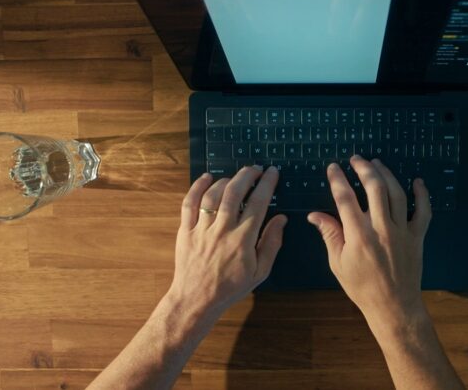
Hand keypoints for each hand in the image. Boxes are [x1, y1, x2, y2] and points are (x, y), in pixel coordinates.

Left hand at [167, 165, 286, 319]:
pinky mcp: (186, 230)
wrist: (197, 299)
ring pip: (213, 195)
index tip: (272, 172)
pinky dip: (197, 187)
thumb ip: (272, 243)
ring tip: (236, 177)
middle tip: (255, 168)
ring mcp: (202, 229)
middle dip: (247, 175)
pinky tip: (207, 178)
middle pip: (234, 192)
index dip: (267, 184)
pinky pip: (189, 203)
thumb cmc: (231, 287)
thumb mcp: (260, 271)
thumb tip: (282, 219)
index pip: (258, 203)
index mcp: (243, 239)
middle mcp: (222, 230)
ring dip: (226, 180)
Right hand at [307, 155, 431, 329]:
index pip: (345, 199)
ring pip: (397, 193)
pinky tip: (417, 181)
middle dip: (364, 168)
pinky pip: (423, 211)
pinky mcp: (417, 236)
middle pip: (374, 188)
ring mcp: (402, 231)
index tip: (333, 167)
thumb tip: (314, 215)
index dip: (338, 179)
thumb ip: (329, 234)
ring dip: (386, 174)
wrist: (393, 305)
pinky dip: (422, 194)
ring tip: (376, 163)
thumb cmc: (361, 287)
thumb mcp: (338, 263)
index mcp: (359, 235)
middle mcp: (381, 228)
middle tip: (356, 159)